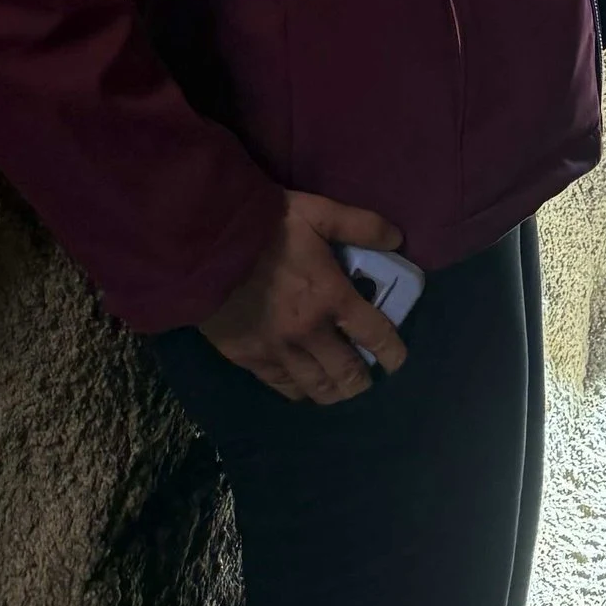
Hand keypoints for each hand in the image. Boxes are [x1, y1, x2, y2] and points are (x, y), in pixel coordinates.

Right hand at [200, 190, 410, 404]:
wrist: (207, 245)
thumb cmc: (267, 225)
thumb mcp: (320, 212)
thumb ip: (361, 225)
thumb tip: (397, 240)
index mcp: (331, 296)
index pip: (374, 334)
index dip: (392, 352)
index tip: (398, 361)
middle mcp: (309, 332)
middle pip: (346, 373)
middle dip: (363, 382)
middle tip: (369, 380)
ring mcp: (278, 350)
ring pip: (315, 387)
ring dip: (334, 393)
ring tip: (341, 391)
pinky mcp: (249, 358)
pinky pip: (281, 386)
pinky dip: (299, 391)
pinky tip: (305, 389)